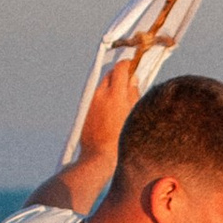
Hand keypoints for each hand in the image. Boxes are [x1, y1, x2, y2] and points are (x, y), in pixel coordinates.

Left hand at [69, 40, 148, 171]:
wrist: (98, 158)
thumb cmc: (120, 140)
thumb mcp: (133, 115)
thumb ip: (133, 94)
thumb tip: (133, 80)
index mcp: (115, 94)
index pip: (121, 68)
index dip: (129, 64)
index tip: (135, 66)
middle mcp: (101, 94)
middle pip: (111, 74)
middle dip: (120, 75)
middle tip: (131, 82)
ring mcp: (92, 102)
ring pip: (104, 86)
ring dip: (113, 87)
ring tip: (123, 99)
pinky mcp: (87, 110)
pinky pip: (98, 97)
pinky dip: (106, 98)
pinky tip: (113, 111)